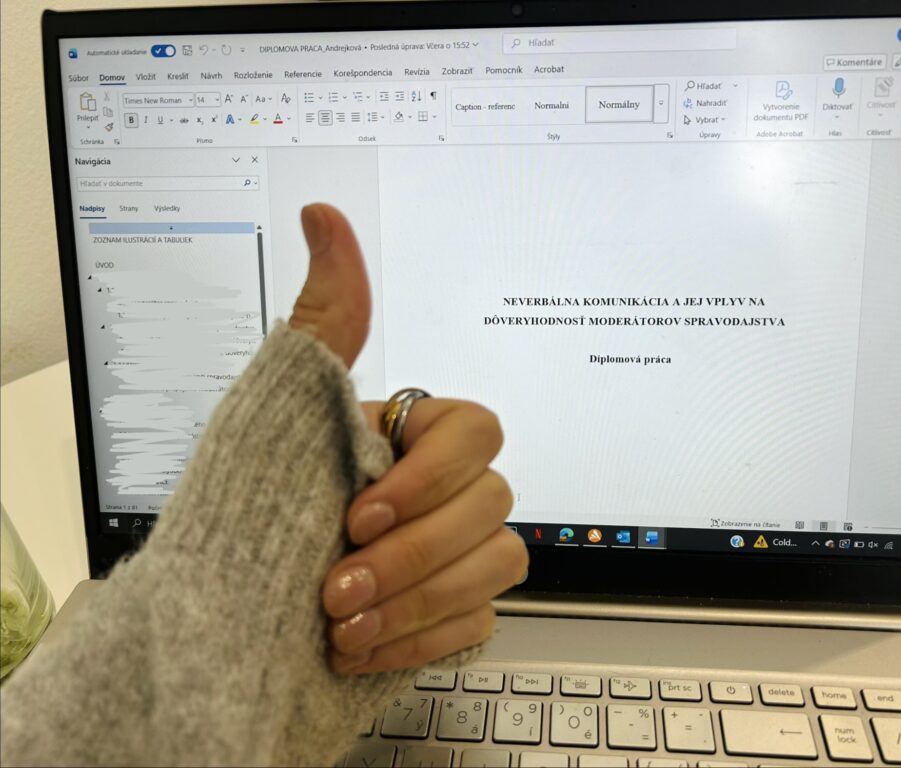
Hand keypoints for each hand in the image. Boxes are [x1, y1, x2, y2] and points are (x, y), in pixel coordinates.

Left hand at [289, 203, 527, 673]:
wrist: (214, 634)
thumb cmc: (246, 513)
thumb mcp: (281, 409)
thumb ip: (325, 317)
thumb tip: (324, 214)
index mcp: (407, 437)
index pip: (477, 432)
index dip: (428, 477)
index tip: (359, 511)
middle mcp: (435, 492)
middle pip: (494, 505)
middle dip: (415, 553)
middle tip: (339, 578)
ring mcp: (447, 556)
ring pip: (498, 565)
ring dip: (417, 601)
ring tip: (340, 620)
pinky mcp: (447, 616)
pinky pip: (479, 623)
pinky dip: (417, 639)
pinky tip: (357, 645)